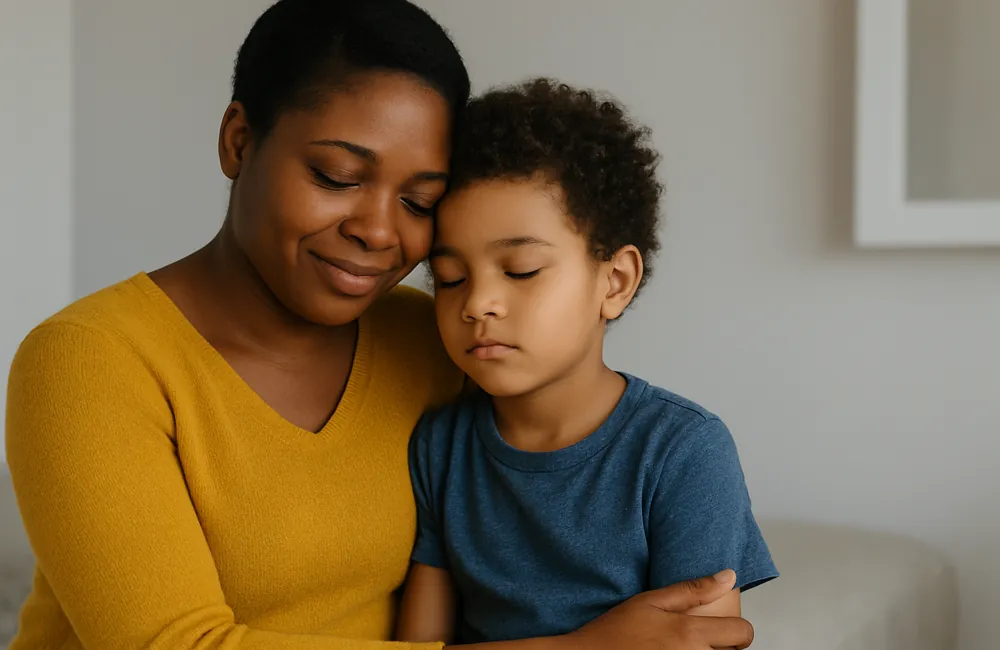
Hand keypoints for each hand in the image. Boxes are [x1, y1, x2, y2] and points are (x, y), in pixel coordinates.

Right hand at [561, 570, 752, 649]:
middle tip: (699, 640)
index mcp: (689, 632)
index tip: (725, 629)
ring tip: (685, 649)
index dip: (737, 630)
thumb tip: (729, 575)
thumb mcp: (650, 601)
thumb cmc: (615, 631)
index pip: (742, 633)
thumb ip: (692, 590)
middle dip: (723, 647)